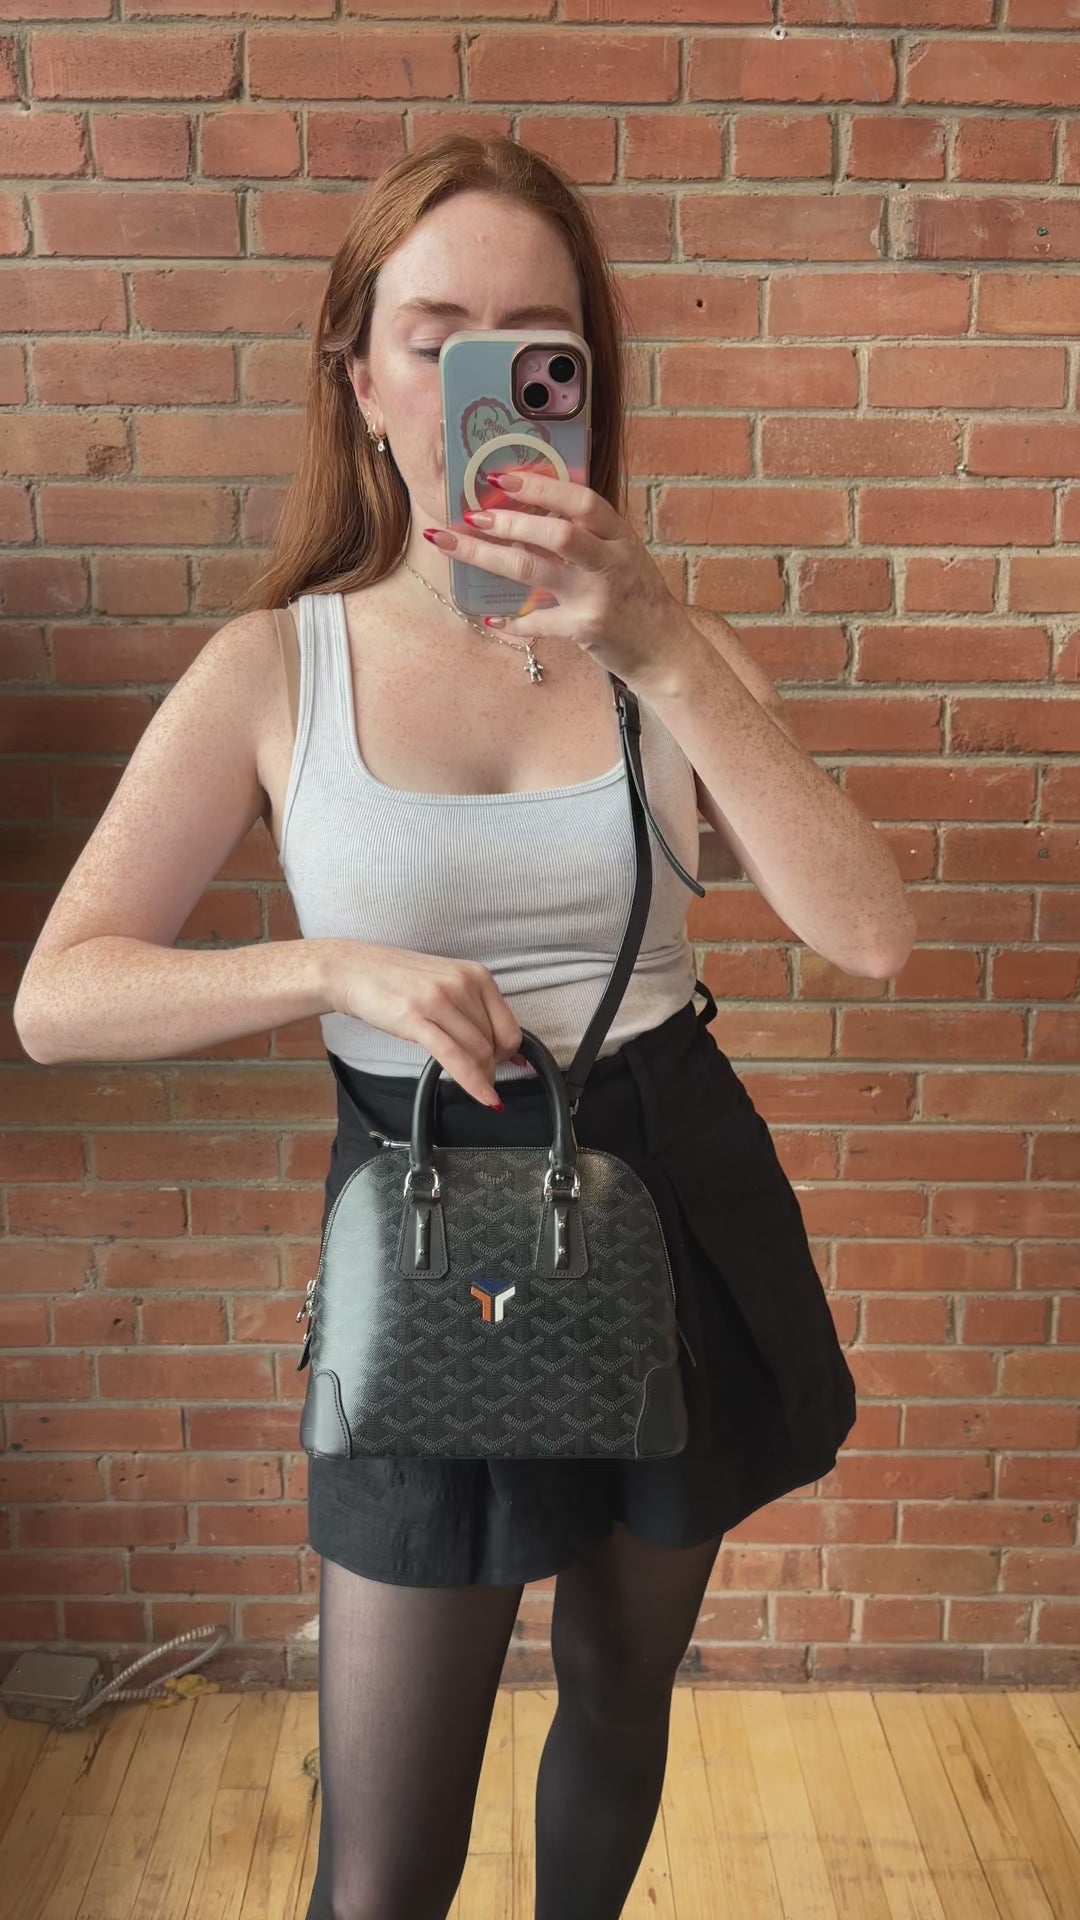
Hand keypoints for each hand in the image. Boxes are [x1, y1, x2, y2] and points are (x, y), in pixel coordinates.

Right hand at [326, 942, 529, 1108]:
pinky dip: (473, 1082)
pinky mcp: (416, 1019)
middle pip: (493, 1043)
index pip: (509, 1026)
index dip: (507, 1053)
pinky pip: (454, 1058)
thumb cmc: (399, 981)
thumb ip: (476, 1010)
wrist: (354, 971)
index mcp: (476, 975)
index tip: (499, 1064)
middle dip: (491, 1067)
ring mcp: (439, 1000)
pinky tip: (484, 1098)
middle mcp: (462, 984)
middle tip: (480, 1076)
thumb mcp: (447, 985)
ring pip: (477, 1052)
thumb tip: (509, 1049)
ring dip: (480, 1075)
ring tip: (474, 1083)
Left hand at [423, 466, 688, 691]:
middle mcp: (610, 562)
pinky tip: (488, 617)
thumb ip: (589, 534)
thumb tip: (531, 509)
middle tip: (473, 514)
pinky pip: (537, 623)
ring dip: (488, 555)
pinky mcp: (585, 630)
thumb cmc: (638, 598)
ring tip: (456, 543)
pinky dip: (511, 620)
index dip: (540, 486)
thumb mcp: (623, 556)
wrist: (665, 650)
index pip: (581, 500)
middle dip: (508, 521)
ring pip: (533, 570)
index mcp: (619, 535)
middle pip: (555, 533)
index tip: (501, 478)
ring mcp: (596, 597)